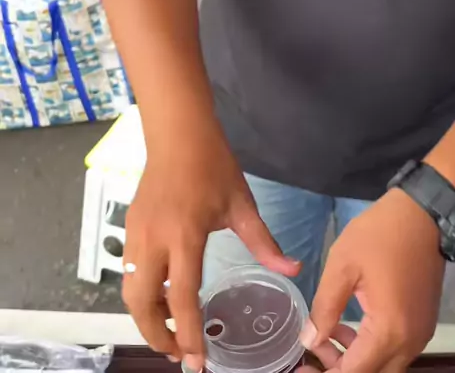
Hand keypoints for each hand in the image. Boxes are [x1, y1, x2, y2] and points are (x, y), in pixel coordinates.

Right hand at [122, 116, 299, 365]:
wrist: (178, 133)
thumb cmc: (213, 165)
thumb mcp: (242, 204)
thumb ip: (264, 242)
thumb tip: (294, 270)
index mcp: (185, 235)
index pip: (182, 297)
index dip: (189, 334)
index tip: (196, 363)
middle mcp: (154, 239)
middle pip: (143, 304)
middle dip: (158, 336)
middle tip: (180, 353)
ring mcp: (136, 233)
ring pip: (131, 291)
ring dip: (147, 317)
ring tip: (172, 330)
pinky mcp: (129, 226)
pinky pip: (130, 272)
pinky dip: (142, 294)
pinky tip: (162, 296)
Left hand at [301, 188, 445, 372]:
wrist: (421, 214)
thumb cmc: (379, 235)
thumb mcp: (342, 266)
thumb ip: (325, 308)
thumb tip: (310, 340)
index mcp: (389, 330)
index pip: (355, 372)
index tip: (302, 367)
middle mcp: (410, 342)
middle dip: (340, 368)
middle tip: (314, 347)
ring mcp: (420, 334)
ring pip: (385, 365)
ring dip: (356, 359)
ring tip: (328, 334)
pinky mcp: (422, 323)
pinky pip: (396, 350)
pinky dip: (372, 347)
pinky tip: (350, 326)